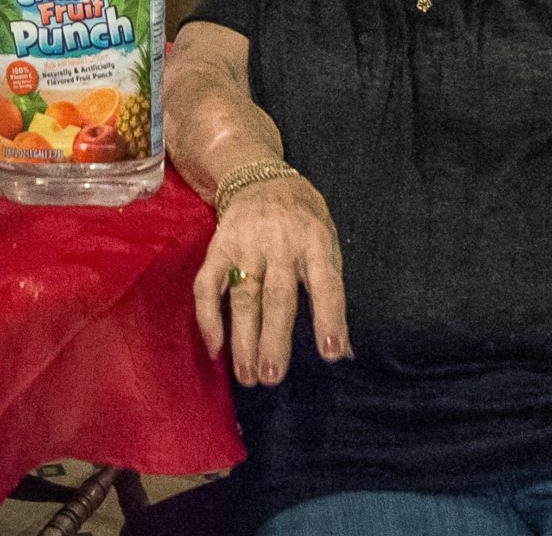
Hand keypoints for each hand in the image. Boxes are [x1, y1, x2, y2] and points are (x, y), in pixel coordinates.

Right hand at [192, 176, 349, 385]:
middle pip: (277, 296)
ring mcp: (246, 245)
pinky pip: (208, 285)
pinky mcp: (218, 247)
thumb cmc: (302, 217)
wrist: (258, 175)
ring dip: (243, 339)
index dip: (329, 317)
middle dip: (274, 339)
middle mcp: (280, 243)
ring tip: (247, 375)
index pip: (326, 283)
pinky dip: (208, 316)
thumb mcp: (327, 242)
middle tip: (272, 376)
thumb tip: (344, 350)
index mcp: (315, 240)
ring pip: (243, 296)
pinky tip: (215, 345)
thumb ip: (331, 292)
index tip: (331, 352)